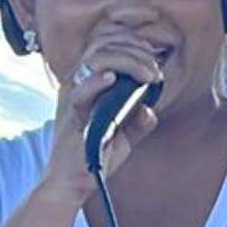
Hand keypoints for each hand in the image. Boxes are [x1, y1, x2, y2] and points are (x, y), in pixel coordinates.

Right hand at [40, 36, 160, 204]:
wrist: (71, 183)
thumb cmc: (95, 156)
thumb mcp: (124, 136)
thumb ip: (138, 120)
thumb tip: (149, 107)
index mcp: (88, 82)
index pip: (107, 44)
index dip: (133, 43)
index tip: (155, 56)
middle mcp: (78, 83)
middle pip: (103, 45)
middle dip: (136, 51)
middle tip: (155, 71)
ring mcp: (73, 96)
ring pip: (96, 59)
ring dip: (128, 61)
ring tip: (148, 76)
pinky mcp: (71, 114)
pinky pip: (81, 90)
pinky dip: (97, 82)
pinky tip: (113, 80)